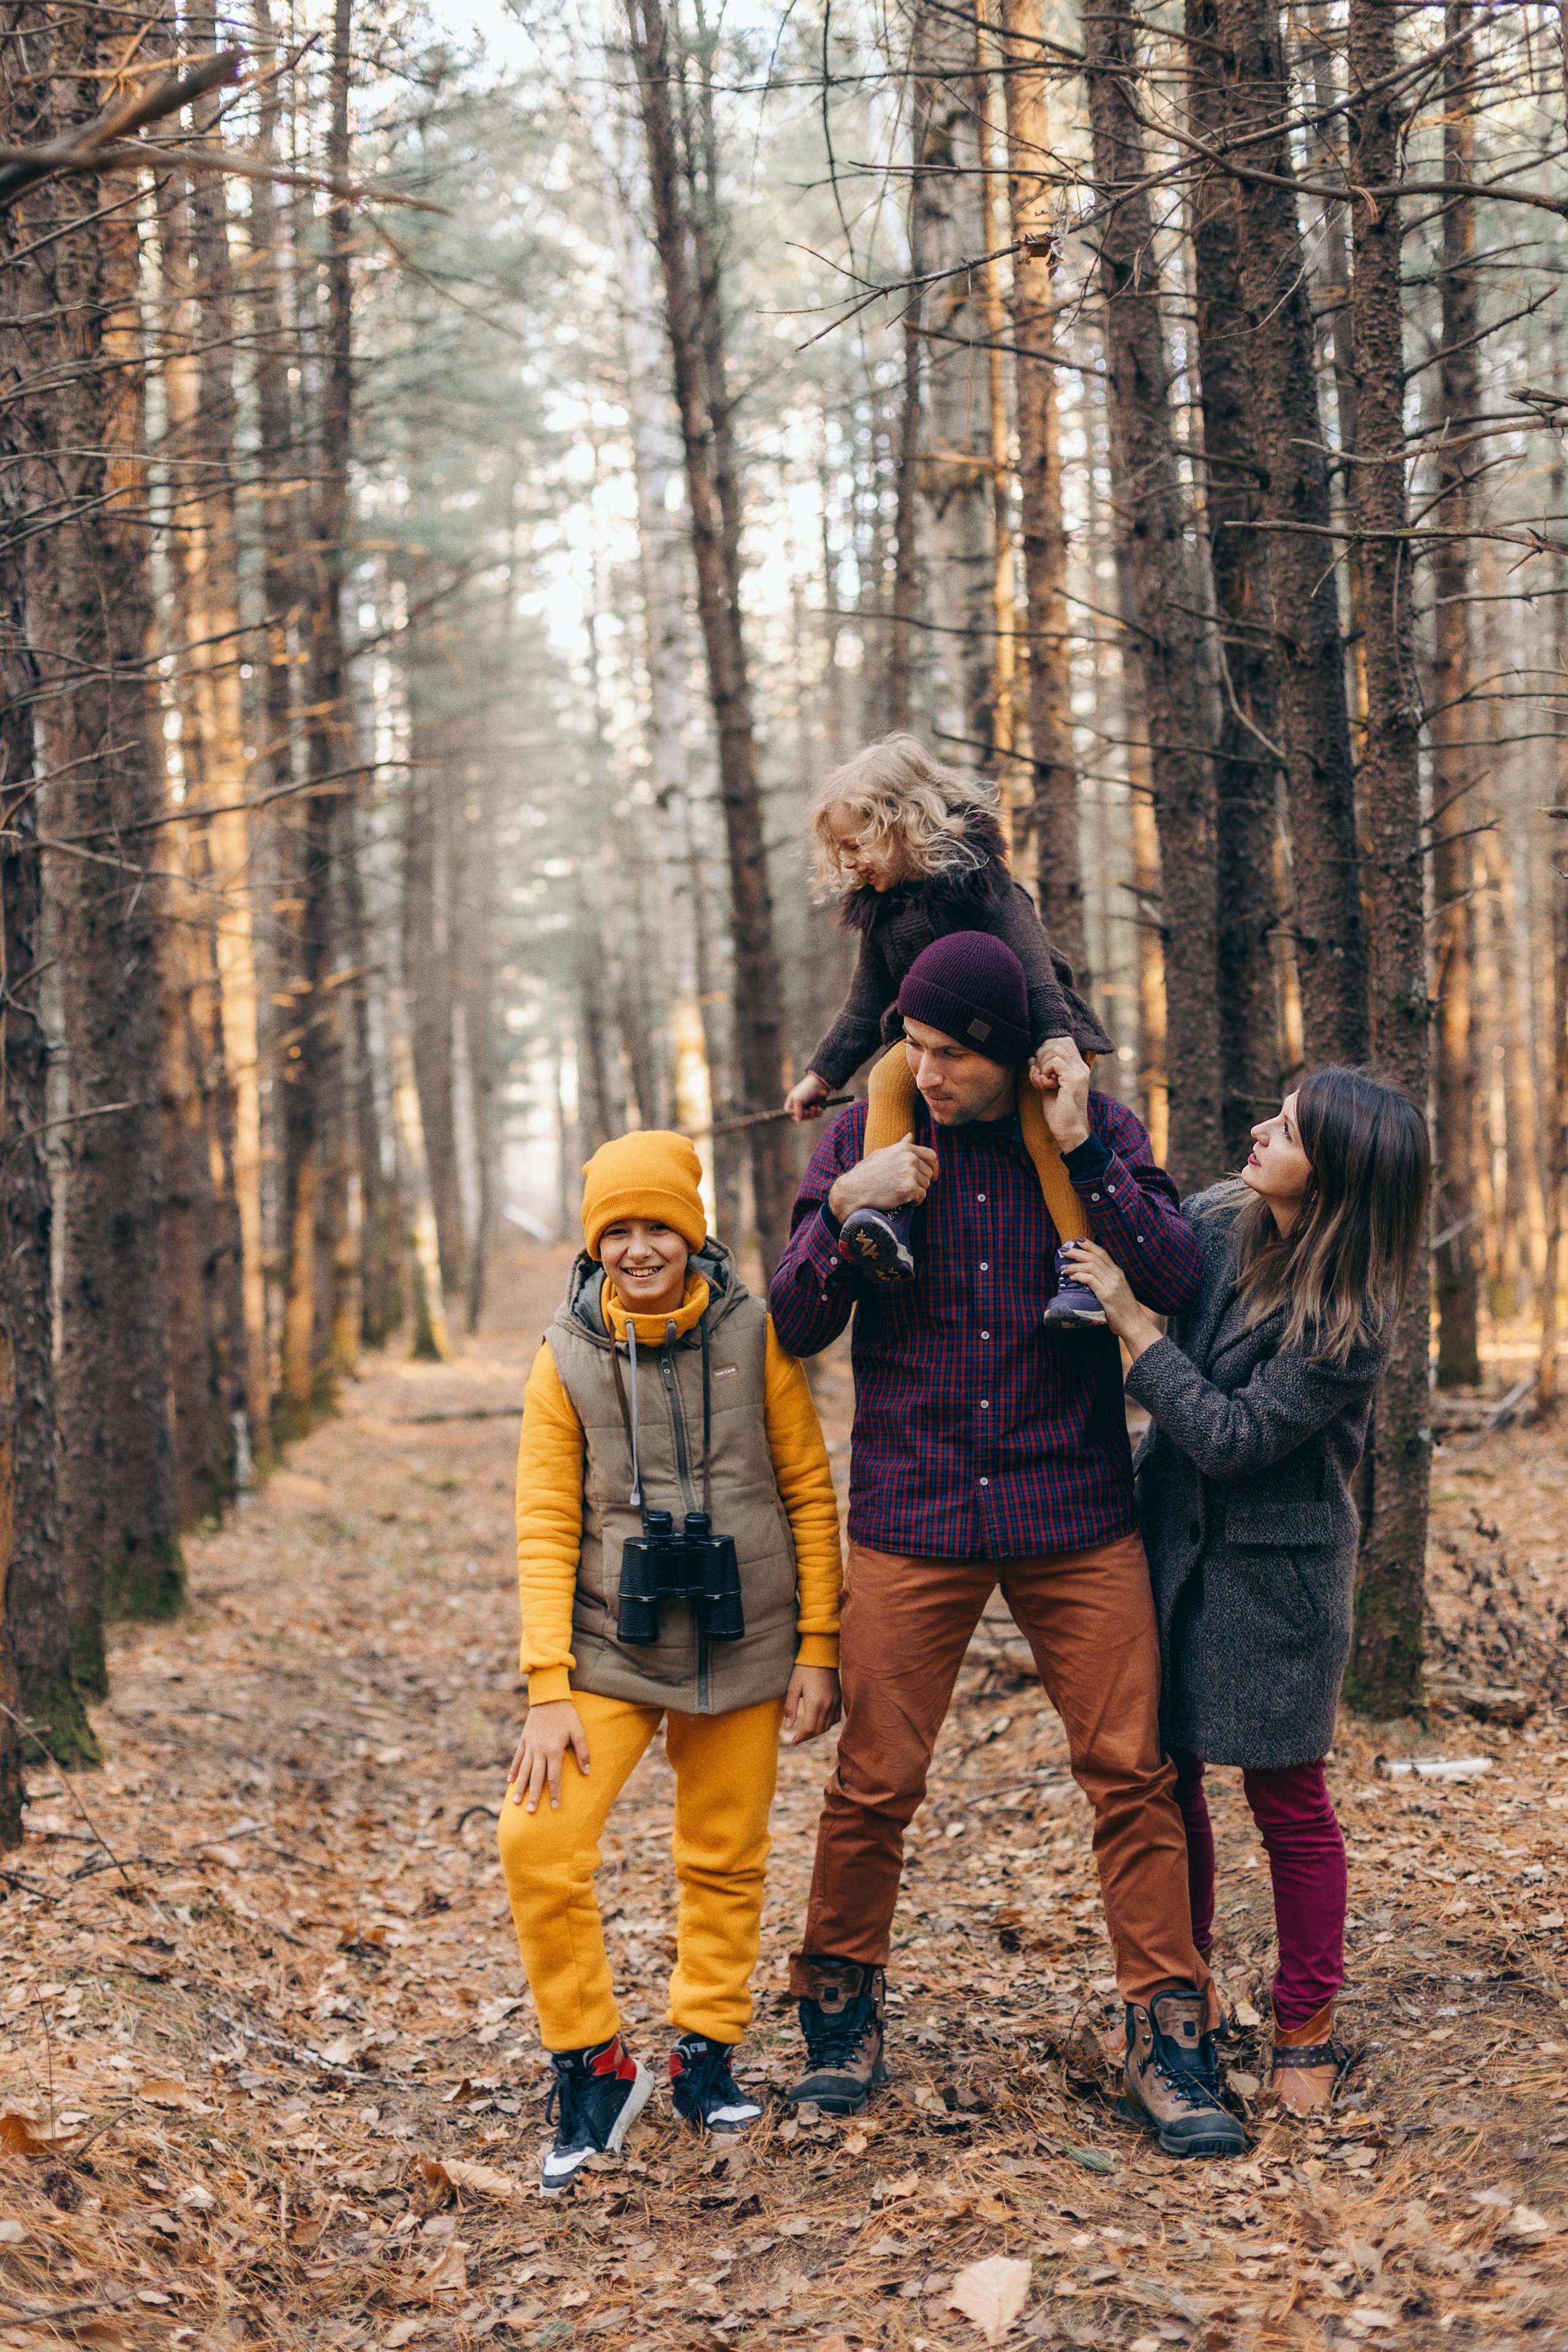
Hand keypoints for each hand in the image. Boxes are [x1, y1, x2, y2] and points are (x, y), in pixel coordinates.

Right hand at [507, 1699, 590, 1813]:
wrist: (549, 1697)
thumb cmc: (567, 1715)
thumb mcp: (579, 1731)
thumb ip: (583, 1752)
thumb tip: (587, 1772)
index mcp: (553, 1750)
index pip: (554, 1777)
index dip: (554, 1793)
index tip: (554, 1807)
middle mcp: (539, 1750)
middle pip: (536, 1777)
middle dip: (533, 1795)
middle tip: (530, 1812)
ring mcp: (529, 1746)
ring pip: (523, 1770)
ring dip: (520, 1787)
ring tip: (516, 1802)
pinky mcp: (524, 1740)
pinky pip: (517, 1758)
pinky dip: (513, 1770)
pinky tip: (510, 1781)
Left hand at [783, 1664, 840, 1744]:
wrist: (821, 1656)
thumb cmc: (803, 1670)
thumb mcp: (793, 1688)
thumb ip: (790, 1708)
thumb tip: (788, 1727)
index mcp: (815, 1703)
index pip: (809, 1729)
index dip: (801, 1738)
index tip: (793, 1742)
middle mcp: (827, 1705)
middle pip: (818, 1730)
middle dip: (807, 1737)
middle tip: (798, 1739)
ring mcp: (835, 1702)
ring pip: (827, 1726)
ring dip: (817, 1732)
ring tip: (806, 1732)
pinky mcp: (839, 1698)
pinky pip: (836, 1718)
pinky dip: (827, 1724)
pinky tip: (820, 1722)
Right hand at [786, 1072, 834, 1122]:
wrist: (820, 1083)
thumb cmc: (806, 1089)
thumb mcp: (798, 1099)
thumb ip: (797, 1111)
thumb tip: (798, 1121)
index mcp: (792, 1103)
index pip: (789, 1115)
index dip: (793, 1118)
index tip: (798, 1118)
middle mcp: (799, 1106)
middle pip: (801, 1118)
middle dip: (806, 1116)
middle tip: (808, 1111)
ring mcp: (808, 1107)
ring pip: (810, 1117)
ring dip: (813, 1114)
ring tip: (815, 1107)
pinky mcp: (816, 1107)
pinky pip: (817, 1115)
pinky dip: (818, 1113)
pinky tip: (819, 1107)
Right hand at [827, 1133, 937, 1221]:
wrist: (854, 1190)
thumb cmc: (866, 1173)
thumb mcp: (882, 1154)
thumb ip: (900, 1146)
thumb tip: (910, 1135)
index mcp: (904, 1149)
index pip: (931, 1155)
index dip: (934, 1166)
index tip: (933, 1175)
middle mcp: (910, 1159)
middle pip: (929, 1172)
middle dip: (922, 1181)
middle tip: (909, 1188)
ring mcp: (910, 1174)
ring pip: (926, 1185)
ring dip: (917, 1192)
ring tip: (903, 1194)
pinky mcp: (909, 1189)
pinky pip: (921, 1196)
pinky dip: (915, 1201)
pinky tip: (905, 1202)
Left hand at [1029, 1036, 1091, 1150]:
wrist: (1069, 1131)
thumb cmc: (1059, 1112)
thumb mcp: (1047, 1087)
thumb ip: (1041, 1072)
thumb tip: (1031, 1058)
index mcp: (1078, 1068)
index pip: (1063, 1041)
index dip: (1047, 1049)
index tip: (1040, 1067)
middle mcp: (1081, 1067)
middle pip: (1058, 1042)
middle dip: (1042, 1054)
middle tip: (1040, 1074)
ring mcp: (1079, 1072)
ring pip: (1055, 1049)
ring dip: (1042, 1063)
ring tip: (1043, 1081)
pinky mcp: (1073, 1079)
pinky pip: (1055, 1061)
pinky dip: (1044, 1070)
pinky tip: (1045, 1084)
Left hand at [1061, 1239, 1164, 1358]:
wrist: (1134, 1324)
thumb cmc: (1123, 1310)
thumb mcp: (1116, 1291)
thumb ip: (1106, 1282)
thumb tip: (1089, 1277)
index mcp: (1118, 1273)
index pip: (1102, 1253)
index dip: (1090, 1245)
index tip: (1077, 1240)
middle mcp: (1115, 1275)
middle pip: (1094, 1257)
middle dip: (1078, 1251)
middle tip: (1064, 1249)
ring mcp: (1111, 1284)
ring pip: (1090, 1266)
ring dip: (1075, 1264)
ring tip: (1064, 1266)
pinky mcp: (1106, 1295)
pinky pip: (1089, 1279)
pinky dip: (1078, 1276)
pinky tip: (1071, 1277)